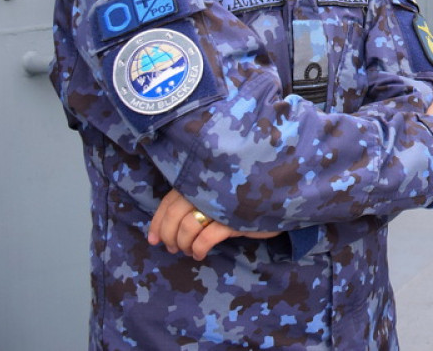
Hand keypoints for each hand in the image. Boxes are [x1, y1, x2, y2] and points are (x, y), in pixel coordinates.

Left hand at [148, 189, 278, 260]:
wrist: (280, 197)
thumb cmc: (246, 195)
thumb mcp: (218, 192)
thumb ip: (197, 198)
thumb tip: (167, 224)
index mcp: (201, 179)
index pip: (169, 200)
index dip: (157, 221)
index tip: (152, 239)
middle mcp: (208, 188)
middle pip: (175, 215)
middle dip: (168, 235)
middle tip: (170, 248)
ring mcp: (221, 203)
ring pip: (188, 227)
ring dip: (183, 244)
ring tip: (187, 251)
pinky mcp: (234, 219)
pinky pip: (206, 238)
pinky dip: (198, 249)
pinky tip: (199, 254)